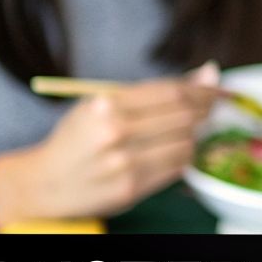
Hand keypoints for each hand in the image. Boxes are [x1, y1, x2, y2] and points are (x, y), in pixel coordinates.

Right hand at [0, 62, 219, 224]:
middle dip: (205, 109)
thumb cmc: (78, 139)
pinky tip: (173, 150)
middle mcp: (115, 132)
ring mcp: (124, 163)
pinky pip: (177, 168)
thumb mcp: (104, 103)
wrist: (45, 184)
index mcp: (106, 104)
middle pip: (185, 116)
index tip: (216, 87)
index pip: (172, 92)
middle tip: (211, 106)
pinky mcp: (131, 189)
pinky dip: (183, 157)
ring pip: (186, 143)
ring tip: (187, 130)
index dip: (202, 89)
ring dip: (195, 135)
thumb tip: (209, 72)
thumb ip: (155, 90)